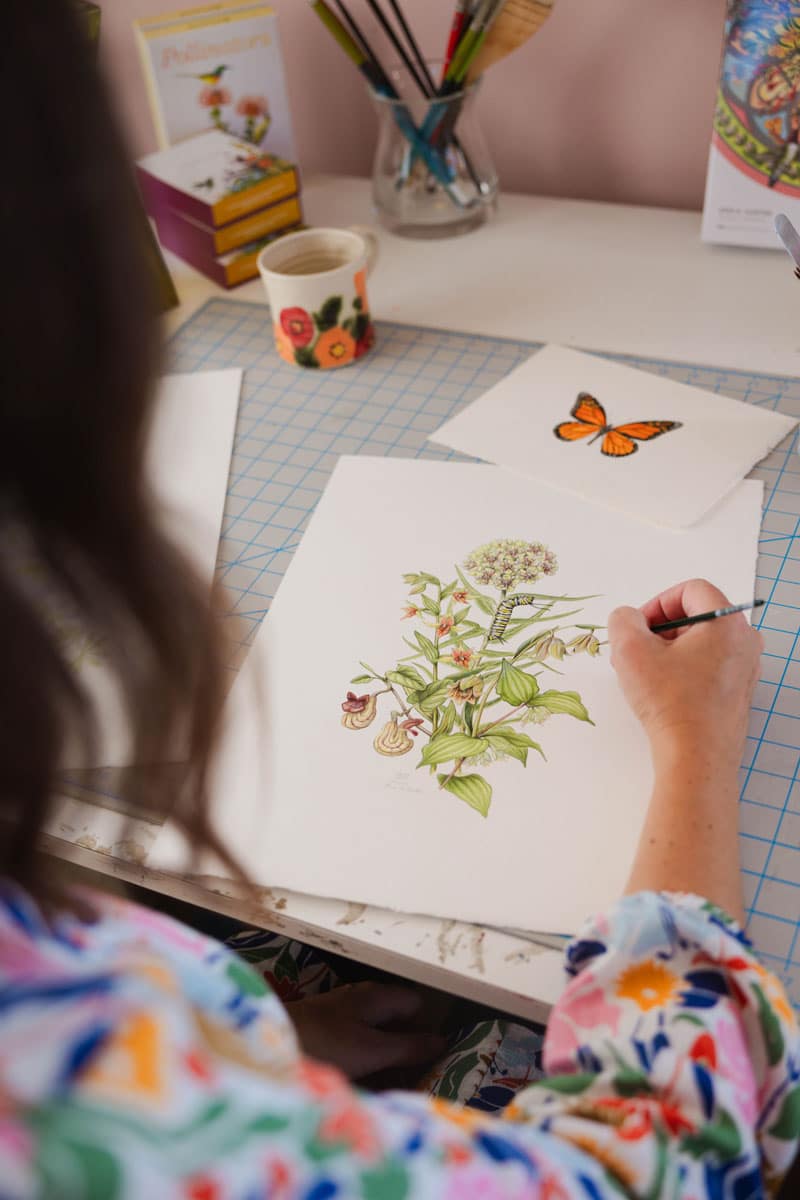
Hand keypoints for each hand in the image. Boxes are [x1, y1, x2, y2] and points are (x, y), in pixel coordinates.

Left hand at [286, 982, 445, 1080]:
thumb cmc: (322, 1044)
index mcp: (375, 996)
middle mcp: (359, 1000)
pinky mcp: (322, 1034)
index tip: (440, 1055)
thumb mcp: (372, 1050)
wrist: (265, 1045)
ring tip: (394, 1087)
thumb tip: (443, 1041)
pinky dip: (362, 1063)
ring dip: (385, 1059)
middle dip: (407, 1047)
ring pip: (374, 1036)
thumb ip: (408, 1046)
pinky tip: (362, 1084)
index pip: (415, 1003)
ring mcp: (339, 1016)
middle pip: (394, 1020)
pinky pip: (354, 1047)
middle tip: (419, 1079)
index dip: (427, 1025)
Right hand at [609, 579, 762, 917]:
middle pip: (698, 616)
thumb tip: (628, 619)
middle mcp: (745, 643)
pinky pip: (709, 668)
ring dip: (670, 651)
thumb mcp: (630, 651)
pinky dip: (684, 671)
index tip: (639, 627)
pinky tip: (662, 694)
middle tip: (637, 650)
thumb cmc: (670, 703)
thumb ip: (622, 620)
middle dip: (661, 629)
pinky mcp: (738, 695)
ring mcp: (745, 671)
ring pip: (702, 643)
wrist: (696, 759)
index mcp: (727, 623)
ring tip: (645, 674)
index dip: (658, 602)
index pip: (692, 590)